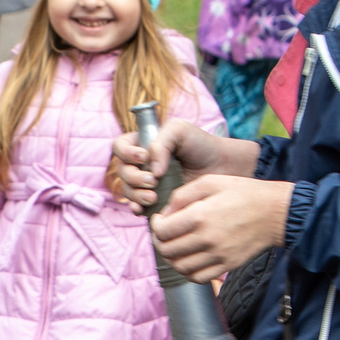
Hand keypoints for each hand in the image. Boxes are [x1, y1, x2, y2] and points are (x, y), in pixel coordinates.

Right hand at [110, 118, 226, 208]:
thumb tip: (152, 171)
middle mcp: (140, 164)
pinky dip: (137, 208)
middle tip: (153, 180)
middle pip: (122, 172)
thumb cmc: (200, 144)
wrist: (219, 166)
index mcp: (141, 144)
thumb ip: (161, 143)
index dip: (126, 153)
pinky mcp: (153, 200)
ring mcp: (145, 184)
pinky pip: (136, 207)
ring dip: (136, 195)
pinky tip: (145, 209)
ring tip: (153, 197)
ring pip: (127, 191)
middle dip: (134, 177)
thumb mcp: (179, 130)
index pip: (120, 147)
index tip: (144, 157)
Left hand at [150, 175, 293, 282]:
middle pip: (167, 251)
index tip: (160, 220)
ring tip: (176, 246)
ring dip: (172, 258)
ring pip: (179, 267)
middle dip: (160, 241)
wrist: (276, 212)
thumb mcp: (211, 182)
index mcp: (200, 216)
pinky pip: (197, 277)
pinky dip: (187, 271)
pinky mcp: (227, 265)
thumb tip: (164, 214)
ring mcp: (218, 255)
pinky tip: (189, 258)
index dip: (155, 226)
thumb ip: (182, 196)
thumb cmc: (244, 192)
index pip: (162, 231)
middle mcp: (207, 239)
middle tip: (165, 233)